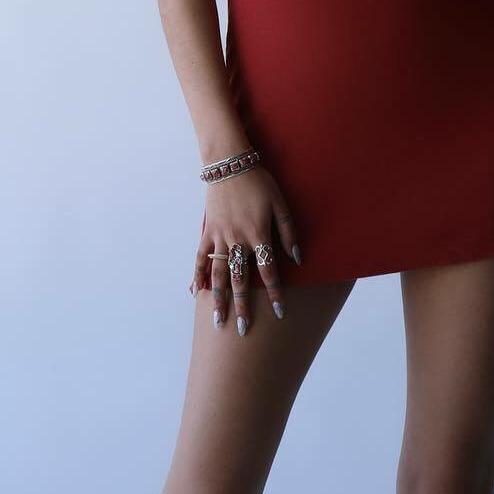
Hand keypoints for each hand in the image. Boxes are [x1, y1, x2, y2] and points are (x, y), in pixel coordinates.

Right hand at [189, 167, 300, 334]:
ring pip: (219, 274)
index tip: (279, 313)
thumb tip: (296, 259)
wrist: (229, 164)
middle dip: (243, 306)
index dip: (274, 293)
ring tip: (217, 320)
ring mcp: (219, 237)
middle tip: (242, 330)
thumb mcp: (280, 203)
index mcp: (258, 234)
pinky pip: (200, 258)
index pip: (269, 271)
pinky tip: (196, 294)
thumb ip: (288, 232)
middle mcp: (238, 240)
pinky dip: (198, 276)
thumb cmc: (259, 182)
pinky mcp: (207, 232)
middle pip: (241, 280)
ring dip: (218, 299)